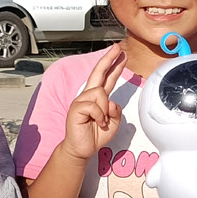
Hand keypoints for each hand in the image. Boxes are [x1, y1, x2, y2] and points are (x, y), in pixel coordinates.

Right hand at [60, 44, 124, 160]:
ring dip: (105, 110)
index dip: (114, 65)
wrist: (82, 149)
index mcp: (98, 98)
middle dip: (108, 59)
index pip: (107, 78)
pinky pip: (94, 106)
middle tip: (117, 48)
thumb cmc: (95, 135)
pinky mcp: (76, 108)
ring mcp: (81, 101)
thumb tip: (111, 102)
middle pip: (99, 72)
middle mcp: (89, 96)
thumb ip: (116, 110)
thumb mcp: (113, 122)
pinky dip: (99, 116)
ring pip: (100, 93)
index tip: (120, 54)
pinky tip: (96, 123)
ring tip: (101, 122)